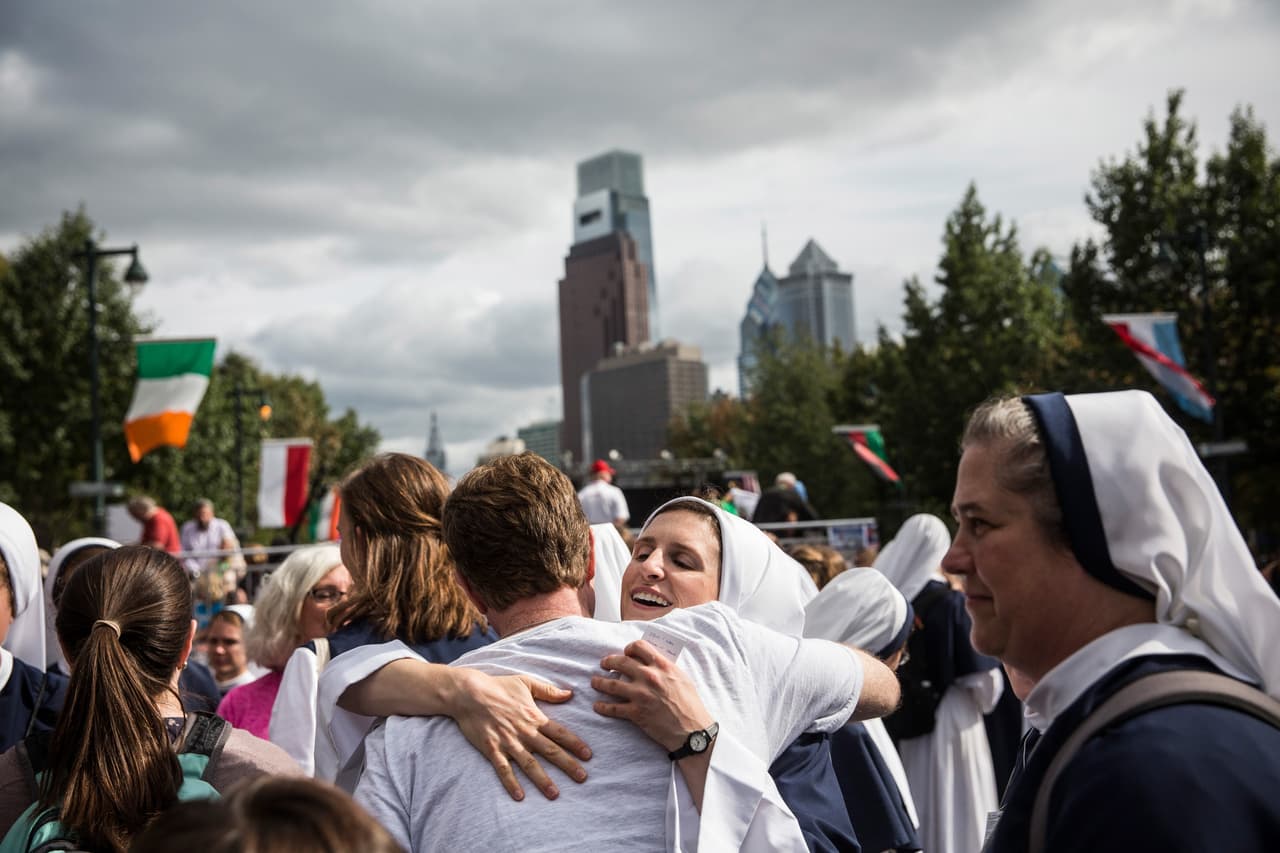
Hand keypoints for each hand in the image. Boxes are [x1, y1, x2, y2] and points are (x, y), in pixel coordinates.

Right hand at [450, 669, 592, 801]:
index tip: (588, 755)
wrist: (469, 693)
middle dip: (568, 765)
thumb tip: (570, 694)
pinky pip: (503, 769)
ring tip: (554, 794)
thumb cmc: (498, 686)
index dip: (575, 744)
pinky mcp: (492, 749)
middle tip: (582, 778)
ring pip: (529, 764)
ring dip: (543, 780)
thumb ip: (549, 690)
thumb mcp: (526, 683)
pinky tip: (519, 796)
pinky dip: (511, 783)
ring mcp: (508, 742)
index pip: (559, 733)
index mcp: (534, 717)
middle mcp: (524, 732)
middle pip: (550, 751)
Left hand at [591, 640, 713, 753]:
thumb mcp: (682, 678)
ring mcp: (640, 695)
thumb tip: (652, 662)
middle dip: (608, 662)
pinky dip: (602, 706)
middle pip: (620, 662)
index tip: (625, 653)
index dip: (629, 648)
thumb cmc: (690, 704)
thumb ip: (666, 668)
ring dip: (599, 682)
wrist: (692, 731)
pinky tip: (597, 705)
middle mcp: (649, 677)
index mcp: (662, 666)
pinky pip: (613, 708)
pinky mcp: (636, 713)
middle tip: (604, 664)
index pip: (639, 647)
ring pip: (611, 684)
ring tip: (594, 682)